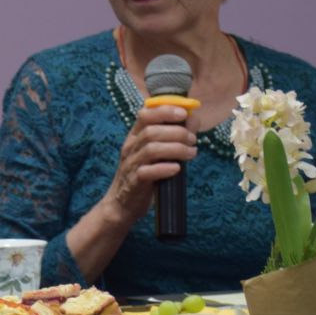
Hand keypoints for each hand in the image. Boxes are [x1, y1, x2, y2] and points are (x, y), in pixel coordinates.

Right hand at [104, 103, 196, 222]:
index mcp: (134, 136)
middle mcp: (131, 148)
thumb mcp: (156, 152)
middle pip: (151, 132)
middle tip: (193, 139)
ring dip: (176, 149)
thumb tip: (192, 119)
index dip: (164, 110)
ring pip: (151, 150)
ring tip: (191, 153)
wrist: (123, 203)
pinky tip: (177, 169)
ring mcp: (131, 165)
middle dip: (177, 132)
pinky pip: (147, 172)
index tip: (183, 113)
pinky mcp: (134, 182)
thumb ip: (172, 135)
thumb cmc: (144, 174)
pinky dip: (164, 169)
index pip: (145, 115)